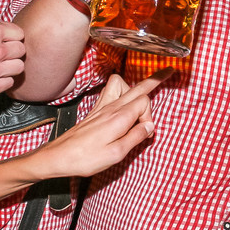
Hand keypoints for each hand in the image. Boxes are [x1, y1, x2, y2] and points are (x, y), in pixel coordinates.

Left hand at [42, 70, 169, 177]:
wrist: (58, 156)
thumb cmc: (86, 158)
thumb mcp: (116, 154)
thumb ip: (136, 137)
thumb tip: (150, 126)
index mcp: (119, 117)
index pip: (144, 102)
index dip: (150, 116)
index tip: (145, 132)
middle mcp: (111, 107)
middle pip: (138, 86)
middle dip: (156, 79)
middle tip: (170, 71)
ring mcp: (102, 107)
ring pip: (122, 83)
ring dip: (135, 86)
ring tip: (144, 95)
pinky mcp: (96, 110)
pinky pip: (111, 90)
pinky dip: (122, 90)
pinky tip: (125, 100)